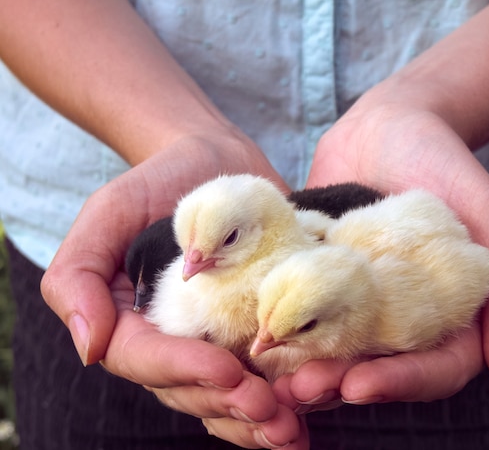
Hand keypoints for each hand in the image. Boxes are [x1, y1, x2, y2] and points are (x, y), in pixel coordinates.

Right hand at [40, 135, 302, 447]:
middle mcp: (172, 343)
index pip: (149, 360)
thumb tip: (89, 350)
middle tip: (273, 413)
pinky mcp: (252, 330)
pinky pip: (265, 374)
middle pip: (192, 392)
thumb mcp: (108, 213)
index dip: (187, 371)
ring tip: (294, 429)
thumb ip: (78, 276)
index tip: (229, 373)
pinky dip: (286, 394)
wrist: (212, 162)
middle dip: (231, 406)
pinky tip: (313, 409)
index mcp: (129, 325)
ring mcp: (214, 342)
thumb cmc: (155, 182)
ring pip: (229, 397)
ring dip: (260, 420)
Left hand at [300, 87, 488, 404]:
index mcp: (447, 315)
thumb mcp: (487, 214)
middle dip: (337, 383)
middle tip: (301, 389)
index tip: (360, 386)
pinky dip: (276, 322)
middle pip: (374, 367)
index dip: (400, 384)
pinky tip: (250, 331)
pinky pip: (296, 307)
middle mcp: (398, 318)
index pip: (433, 368)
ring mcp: (353, 301)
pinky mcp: (315, 279)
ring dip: (301, 365)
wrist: (389, 125)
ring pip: (331, 347)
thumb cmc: (445, 163)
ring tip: (270, 368)